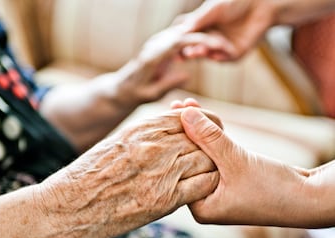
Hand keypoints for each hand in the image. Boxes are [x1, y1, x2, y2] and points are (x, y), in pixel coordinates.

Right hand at [42, 109, 218, 237]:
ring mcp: (162, 173)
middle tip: (212, 151)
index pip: (185, 118)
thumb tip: (166, 131)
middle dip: (210, 143)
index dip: (202, 121)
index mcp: (141, 130)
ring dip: (210, 165)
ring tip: (206, 170)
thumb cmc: (89, 175)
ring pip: (206, 161)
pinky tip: (201, 187)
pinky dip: (207, 184)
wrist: (72, 206)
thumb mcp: (115, 143)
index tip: (207, 128)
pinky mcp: (165, 200)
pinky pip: (202, 186)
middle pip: (200, 138)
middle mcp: (155, 147)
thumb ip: (143, 135)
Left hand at [112, 25, 230, 108]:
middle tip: (225, 45)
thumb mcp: (151, 94)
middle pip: (184, 32)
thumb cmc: (136, 94)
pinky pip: (180, 37)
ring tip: (221, 46)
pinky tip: (207, 47)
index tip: (217, 45)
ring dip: (202, 37)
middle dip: (206, 36)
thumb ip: (167, 84)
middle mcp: (154, 45)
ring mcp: (157, 42)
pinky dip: (194, 40)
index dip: (200, 41)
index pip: (179, 41)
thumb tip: (187, 75)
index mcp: (153, 56)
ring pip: (183, 32)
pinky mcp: (160, 44)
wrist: (122, 87)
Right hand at [179, 0, 275, 60]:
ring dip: (202, 54)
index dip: (180, 41)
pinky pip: (225, 58)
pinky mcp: (235, 54)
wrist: (262, 3)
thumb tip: (181, 30)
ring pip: (209, 55)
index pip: (187, 37)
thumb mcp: (213, 9)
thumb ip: (198, 20)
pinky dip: (220, 55)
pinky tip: (216, 52)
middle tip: (183, 52)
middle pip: (195, 49)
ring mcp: (222, 48)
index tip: (171, 43)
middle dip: (189, 51)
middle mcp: (210, 39)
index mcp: (202, 27)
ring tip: (197, 51)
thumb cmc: (236, 1)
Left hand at [179, 99, 318, 227]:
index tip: (167, 117)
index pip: (179, 172)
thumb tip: (184, 114)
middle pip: (189, 162)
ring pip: (202, 156)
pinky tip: (202, 117)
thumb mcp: (236, 160)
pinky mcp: (231, 181)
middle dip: (184, 133)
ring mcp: (218, 192)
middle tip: (174, 106)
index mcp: (201, 208)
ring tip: (186, 104)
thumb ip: (208, 138)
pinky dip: (212, 138)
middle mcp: (206, 202)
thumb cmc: (273, 188)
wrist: (310, 199)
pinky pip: (216, 156)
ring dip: (198, 131)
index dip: (174, 142)